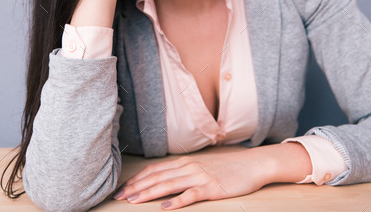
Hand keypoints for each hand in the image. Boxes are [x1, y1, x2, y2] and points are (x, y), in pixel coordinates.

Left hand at [112, 149, 274, 209]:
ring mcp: (199, 176)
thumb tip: (165, 179)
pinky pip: (191, 194)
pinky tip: (165, 207)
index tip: (122, 188)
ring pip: (168, 184)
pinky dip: (177, 201)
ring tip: (134, 201)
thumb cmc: (227, 168)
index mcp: (184, 162)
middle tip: (119, 197)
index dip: (137, 179)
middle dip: (136, 187)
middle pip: (156, 177)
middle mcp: (188, 167)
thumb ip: (183, 171)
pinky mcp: (211, 187)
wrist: (252, 165)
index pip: (154, 170)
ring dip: (149, 193)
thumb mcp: (201, 166)